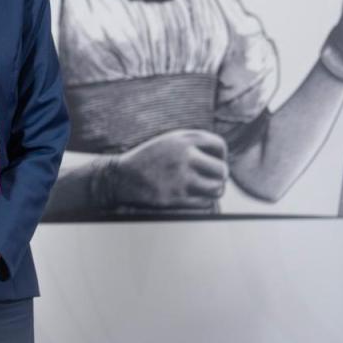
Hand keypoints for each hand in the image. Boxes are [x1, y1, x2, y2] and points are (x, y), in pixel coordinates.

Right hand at [112, 129, 227, 208]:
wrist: (120, 177)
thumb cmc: (148, 159)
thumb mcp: (168, 141)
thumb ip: (193, 143)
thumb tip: (223, 159)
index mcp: (182, 139)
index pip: (219, 145)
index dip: (221, 155)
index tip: (213, 161)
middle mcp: (184, 157)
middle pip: (222, 170)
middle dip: (219, 176)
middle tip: (210, 179)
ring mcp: (180, 178)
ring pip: (217, 188)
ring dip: (213, 190)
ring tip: (205, 188)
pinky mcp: (176, 197)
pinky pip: (205, 202)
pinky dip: (203, 201)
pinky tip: (192, 196)